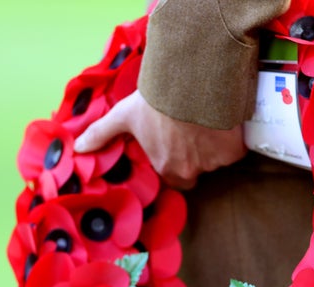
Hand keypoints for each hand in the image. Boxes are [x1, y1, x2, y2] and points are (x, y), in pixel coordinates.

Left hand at [74, 90, 246, 188]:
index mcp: (166, 168)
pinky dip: (233, 138)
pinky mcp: (234, 151)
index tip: (176, 142)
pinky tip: (225, 120)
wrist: (189, 83)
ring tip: (208, 119)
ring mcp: (214, 162)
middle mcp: (191, 171)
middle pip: (197, 169)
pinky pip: (236, 149)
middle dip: (196, 154)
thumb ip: (101, 133)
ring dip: (214, 143)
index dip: (175, 160)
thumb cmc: (154, 102)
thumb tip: (77, 149)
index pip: (174, 176)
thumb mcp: (124, 115)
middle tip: (193, 130)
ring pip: (217, 158)